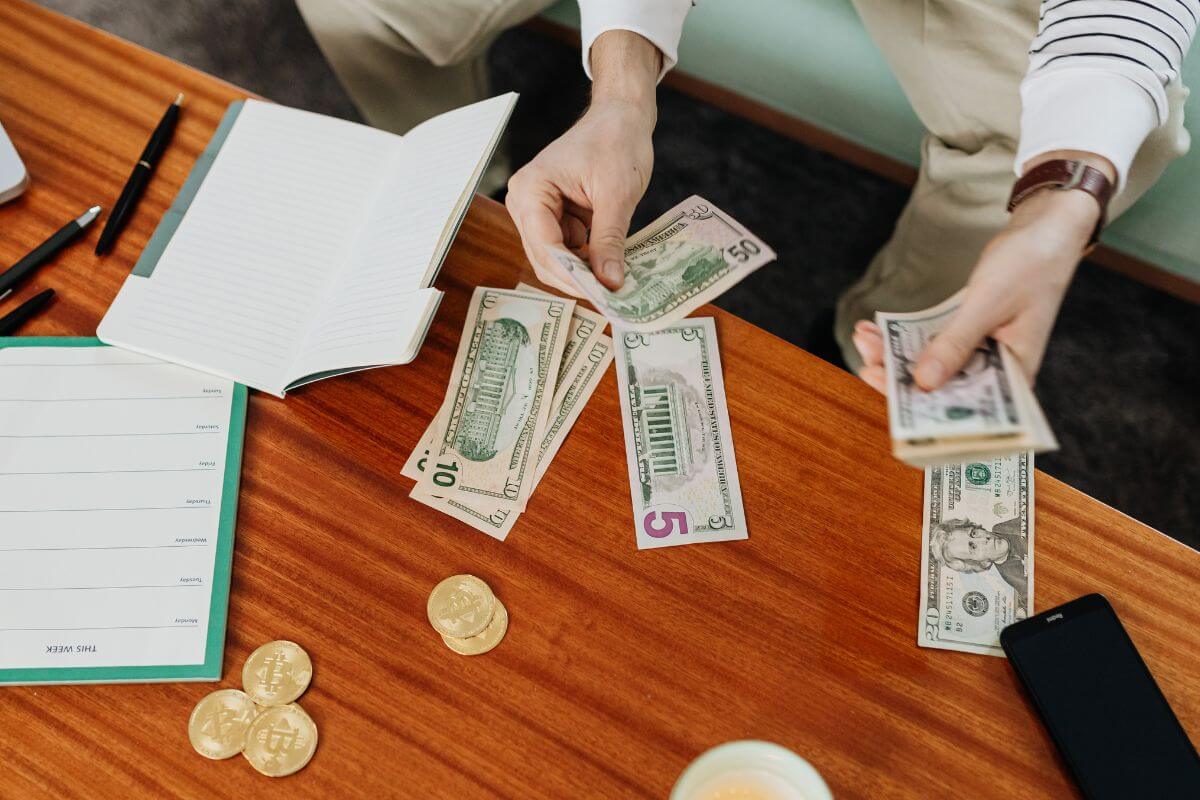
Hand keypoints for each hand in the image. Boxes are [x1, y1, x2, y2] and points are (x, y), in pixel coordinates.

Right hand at [505, 30, 659, 294]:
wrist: (621, 116)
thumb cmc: (616, 142)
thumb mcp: (617, 194)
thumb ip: (609, 240)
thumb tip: (610, 284)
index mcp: (530, 191)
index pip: (546, 247)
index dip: (574, 277)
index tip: (604, 297)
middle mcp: (524, 203)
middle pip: (546, 259)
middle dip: (578, 280)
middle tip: (612, 300)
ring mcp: (537, 212)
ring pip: (556, 259)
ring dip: (584, 273)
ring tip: (615, 286)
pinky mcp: (554, 218)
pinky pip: (568, 250)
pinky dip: (588, 260)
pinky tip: (611, 268)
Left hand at [855, 152, 1109, 392]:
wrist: (1046, 231)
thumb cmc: (1031, 265)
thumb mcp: (988, 304)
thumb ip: (956, 344)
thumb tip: (924, 382)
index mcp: (1016, 378)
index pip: (963, 406)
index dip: (920, 405)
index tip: (884, 388)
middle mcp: (997, 374)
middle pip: (941, 390)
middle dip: (899, 377)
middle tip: (865, 360)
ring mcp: (982, 355)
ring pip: (931, 366)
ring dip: (895, 355)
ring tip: (864, 337)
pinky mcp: (969, 336)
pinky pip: (932, 344)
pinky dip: (905, 337)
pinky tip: (876, 328)